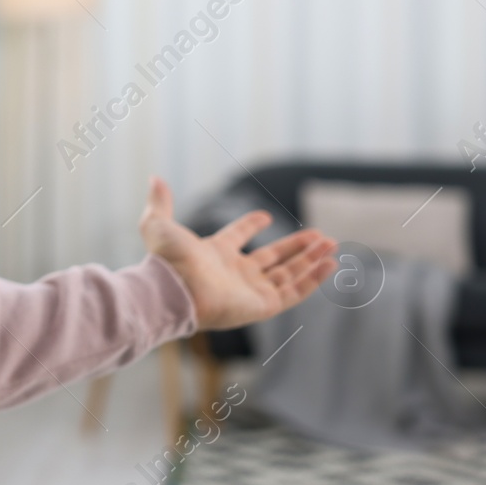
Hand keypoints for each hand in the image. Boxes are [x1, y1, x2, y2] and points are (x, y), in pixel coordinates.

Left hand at [138, 175, 336, 330]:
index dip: (250, 225)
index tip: (265, 216)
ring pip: (288, 275)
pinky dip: (313, 278)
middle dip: (296, 247)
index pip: (237, 238)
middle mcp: (234, 273)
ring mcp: (250, 290)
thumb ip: (160, 202)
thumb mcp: (158, 224)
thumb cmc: (166, 260)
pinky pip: (294, 292)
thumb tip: (154, 178)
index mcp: (214, 253)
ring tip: (331, 243)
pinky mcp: (262, 306)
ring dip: (311, 259)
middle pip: (272, 258)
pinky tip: (329, 263)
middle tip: (320, 234)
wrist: (173, 289)